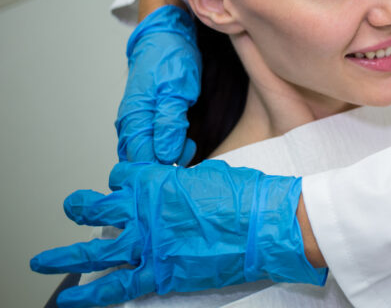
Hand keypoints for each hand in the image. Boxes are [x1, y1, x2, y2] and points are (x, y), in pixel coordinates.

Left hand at [30, 161, 326, 307]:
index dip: (122, 181)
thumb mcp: (212, 175)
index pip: (122, 177)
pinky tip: (71, 298)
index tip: (122, 186)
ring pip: (95, 248)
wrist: (267, 225)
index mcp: (158, 181)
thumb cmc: (247, 197)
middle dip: (81, 207)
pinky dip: (90, 294)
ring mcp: (150, 244)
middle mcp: (145, 211)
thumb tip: (178, 188)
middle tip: (73, 207)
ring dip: (66, 254)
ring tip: (43, 259)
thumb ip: (184, 183)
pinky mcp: (160, 274)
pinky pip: (116, 286)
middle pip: (98, 206)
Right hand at [116, 5, 200, 164]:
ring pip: (145, 152)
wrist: (166, 36)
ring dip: (167, 156)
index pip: (142, 159)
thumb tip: (165, 155)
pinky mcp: (144, 118)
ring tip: (189, 146)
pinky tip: (182, 142)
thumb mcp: (177, 90)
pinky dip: (166, 147)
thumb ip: (170, 124)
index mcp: (135, 118)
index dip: (162, 167)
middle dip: (165, 164)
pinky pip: (150, 142)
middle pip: (141, 160)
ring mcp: (136, 121)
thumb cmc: (171, 59)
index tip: (184, 163)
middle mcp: (130, 123)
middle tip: (190, 153)